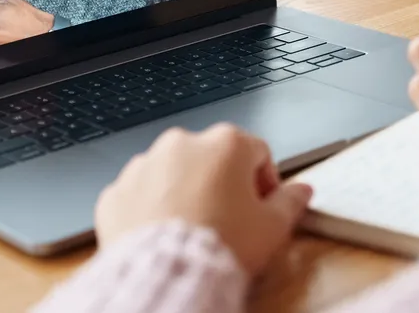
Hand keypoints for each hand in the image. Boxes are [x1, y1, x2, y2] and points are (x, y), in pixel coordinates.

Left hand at [95, 124, 312, 276]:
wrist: (167, 275)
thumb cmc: (221, 247)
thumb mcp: (272, 228)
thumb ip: (290, 202)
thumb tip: (302, 191)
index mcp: (225, 144)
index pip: (256, 152)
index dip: (265, 181)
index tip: (263, 207)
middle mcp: (182, 143)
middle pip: (211, 158)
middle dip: (221, 184)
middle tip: (228, 221)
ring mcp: (144, 165)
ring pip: (172, 173)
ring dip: (184, 193)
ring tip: (193, 230)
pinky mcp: (116, 191)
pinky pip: (139, 195)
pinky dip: (150, 210)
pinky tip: (163, 236)